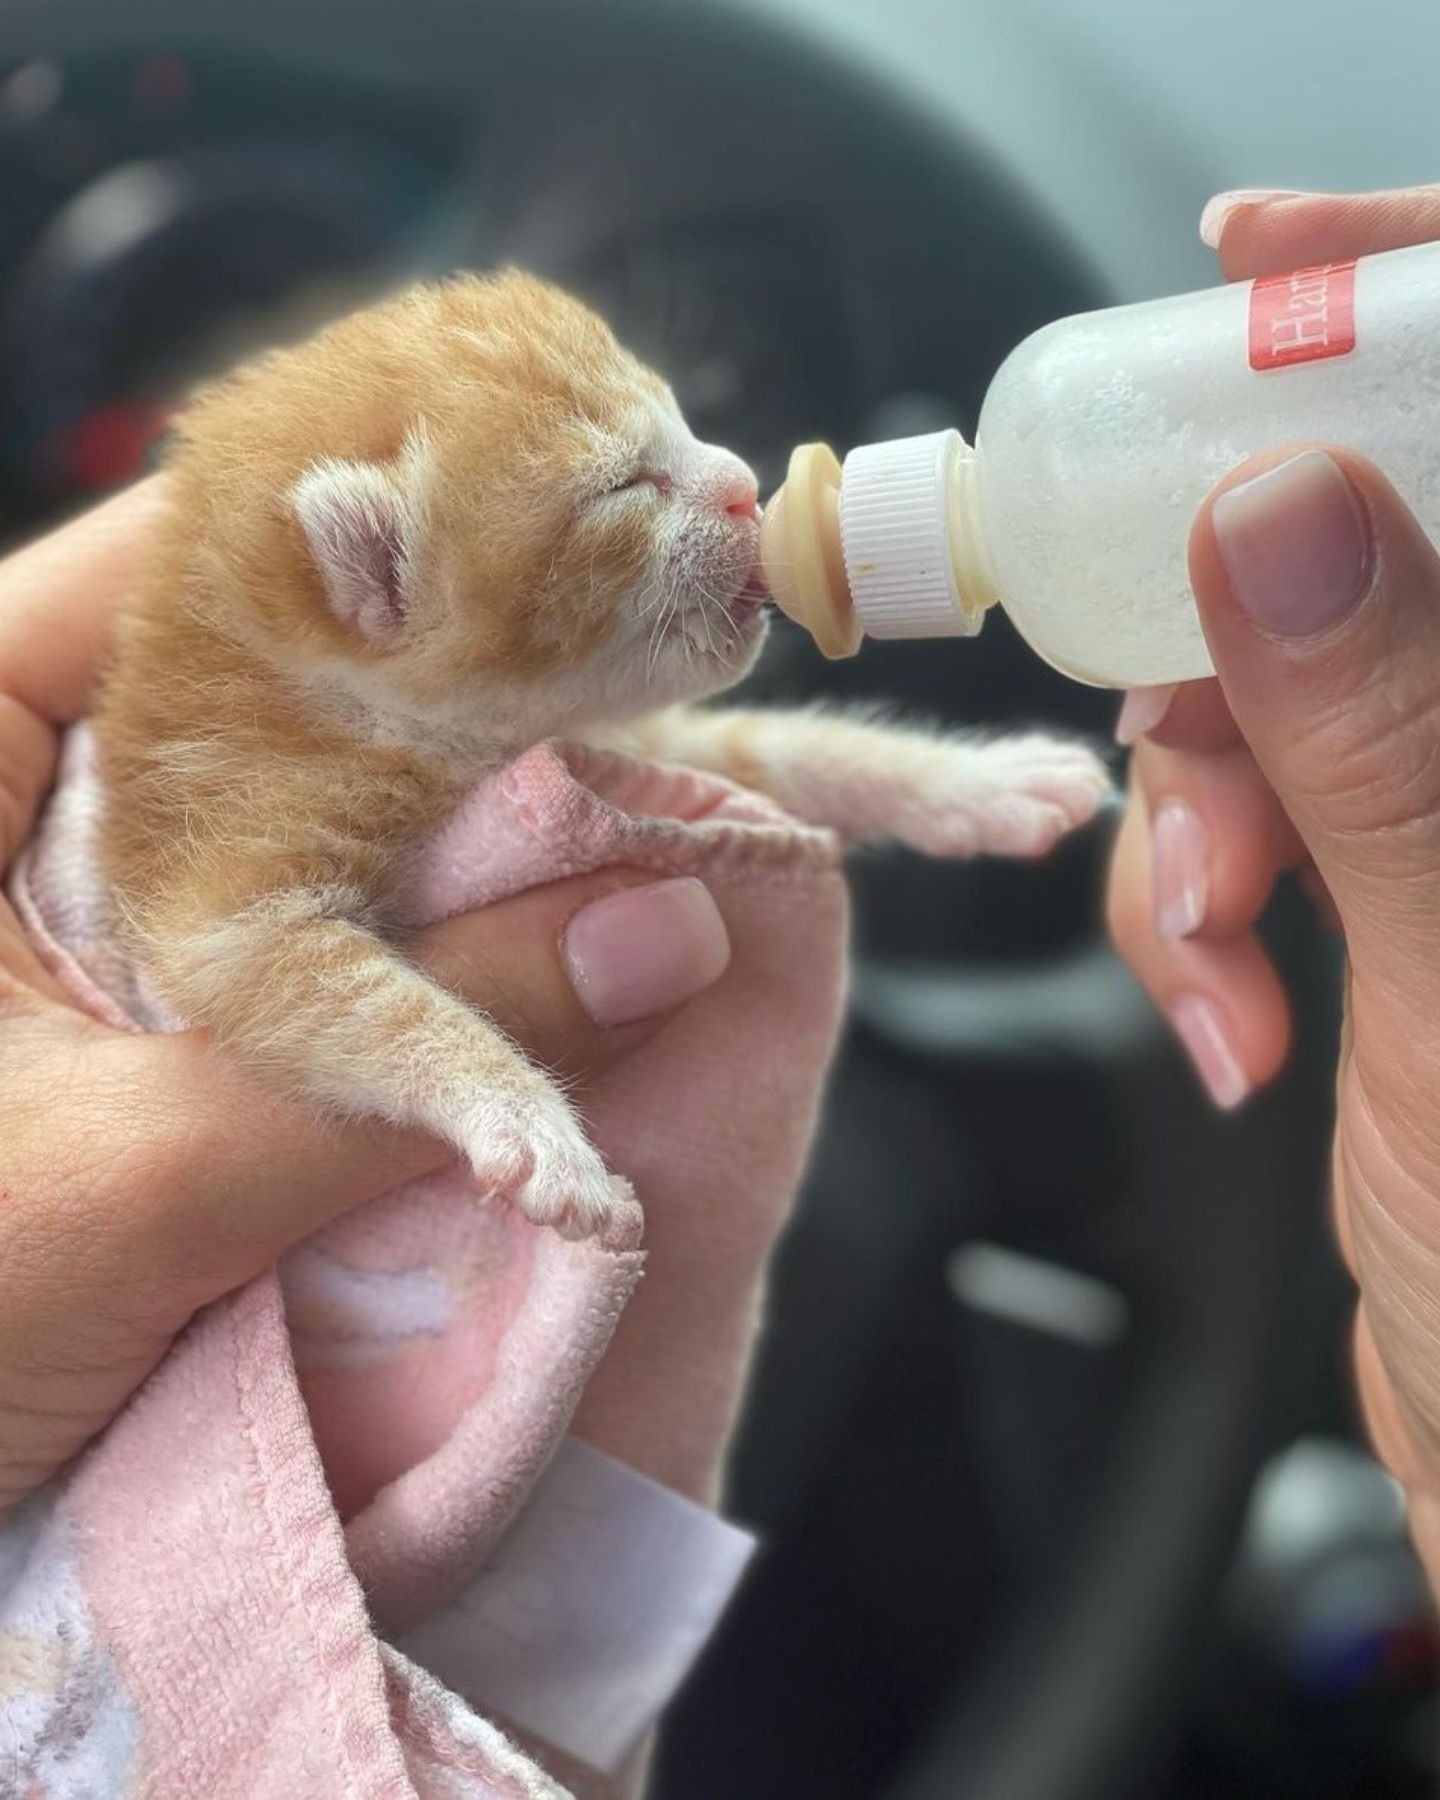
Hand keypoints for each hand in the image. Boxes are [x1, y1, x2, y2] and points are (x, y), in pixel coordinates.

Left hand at [0, 482, 739, 1513]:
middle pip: (284, 673)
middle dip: (466, 703)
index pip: (185, 555)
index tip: (580, 566)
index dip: (393, 539)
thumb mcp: (126, 1182)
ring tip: (638, 814)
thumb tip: (667, 930)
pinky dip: (443, 943)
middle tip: (654, 704)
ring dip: (472, 839)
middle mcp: (32, 782)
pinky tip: (552, 944)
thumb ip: (400, 1056)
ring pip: (331, 806)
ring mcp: (103, 892)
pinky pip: (337, 927)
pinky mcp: (166, 998)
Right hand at [1105, 184, 1439, 1576]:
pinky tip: (1223, 1016)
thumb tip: (1283, 509)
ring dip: (1195, 800)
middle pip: (1380, 530)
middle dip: (1234, 624)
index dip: (1411, 286)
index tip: (1249, 263)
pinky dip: (1189, 894)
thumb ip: (1391, 740)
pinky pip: (1253, 808)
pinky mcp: (1399, 887)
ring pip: (1289, 676)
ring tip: (1206, 949)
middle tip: (1162, 714)